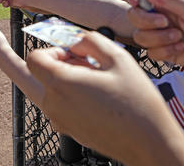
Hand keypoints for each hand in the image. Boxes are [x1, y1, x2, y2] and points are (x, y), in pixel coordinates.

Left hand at [26, 32, 183, 164]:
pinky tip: (101, 99)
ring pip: (55, 90)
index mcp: (61, 83)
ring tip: (100, 84)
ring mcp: (60, 121)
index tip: (71, 54)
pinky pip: (63, 106)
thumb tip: (75, 43)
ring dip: (72, 81)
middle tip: (93, 67)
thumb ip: (90, 40)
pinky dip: (75, 98)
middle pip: (45, 74)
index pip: (34, 58)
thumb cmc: (137, 103)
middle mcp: (54, 104)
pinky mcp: (69, 131)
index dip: (51, 50)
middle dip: (66, 65)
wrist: (149, 142)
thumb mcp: (117, 57)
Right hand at [127, 0, 183, 85]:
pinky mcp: (169, 53)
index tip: (135, 1)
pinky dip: (164, 52)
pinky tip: (182, 50)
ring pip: (142, 36)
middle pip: (136, 17)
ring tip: (180, 38)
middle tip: (164, 23)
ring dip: (158, 38)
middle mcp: (167, 17)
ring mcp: (167, 36)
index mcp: (173, 2)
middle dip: (146, 21)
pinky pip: (152, 52)